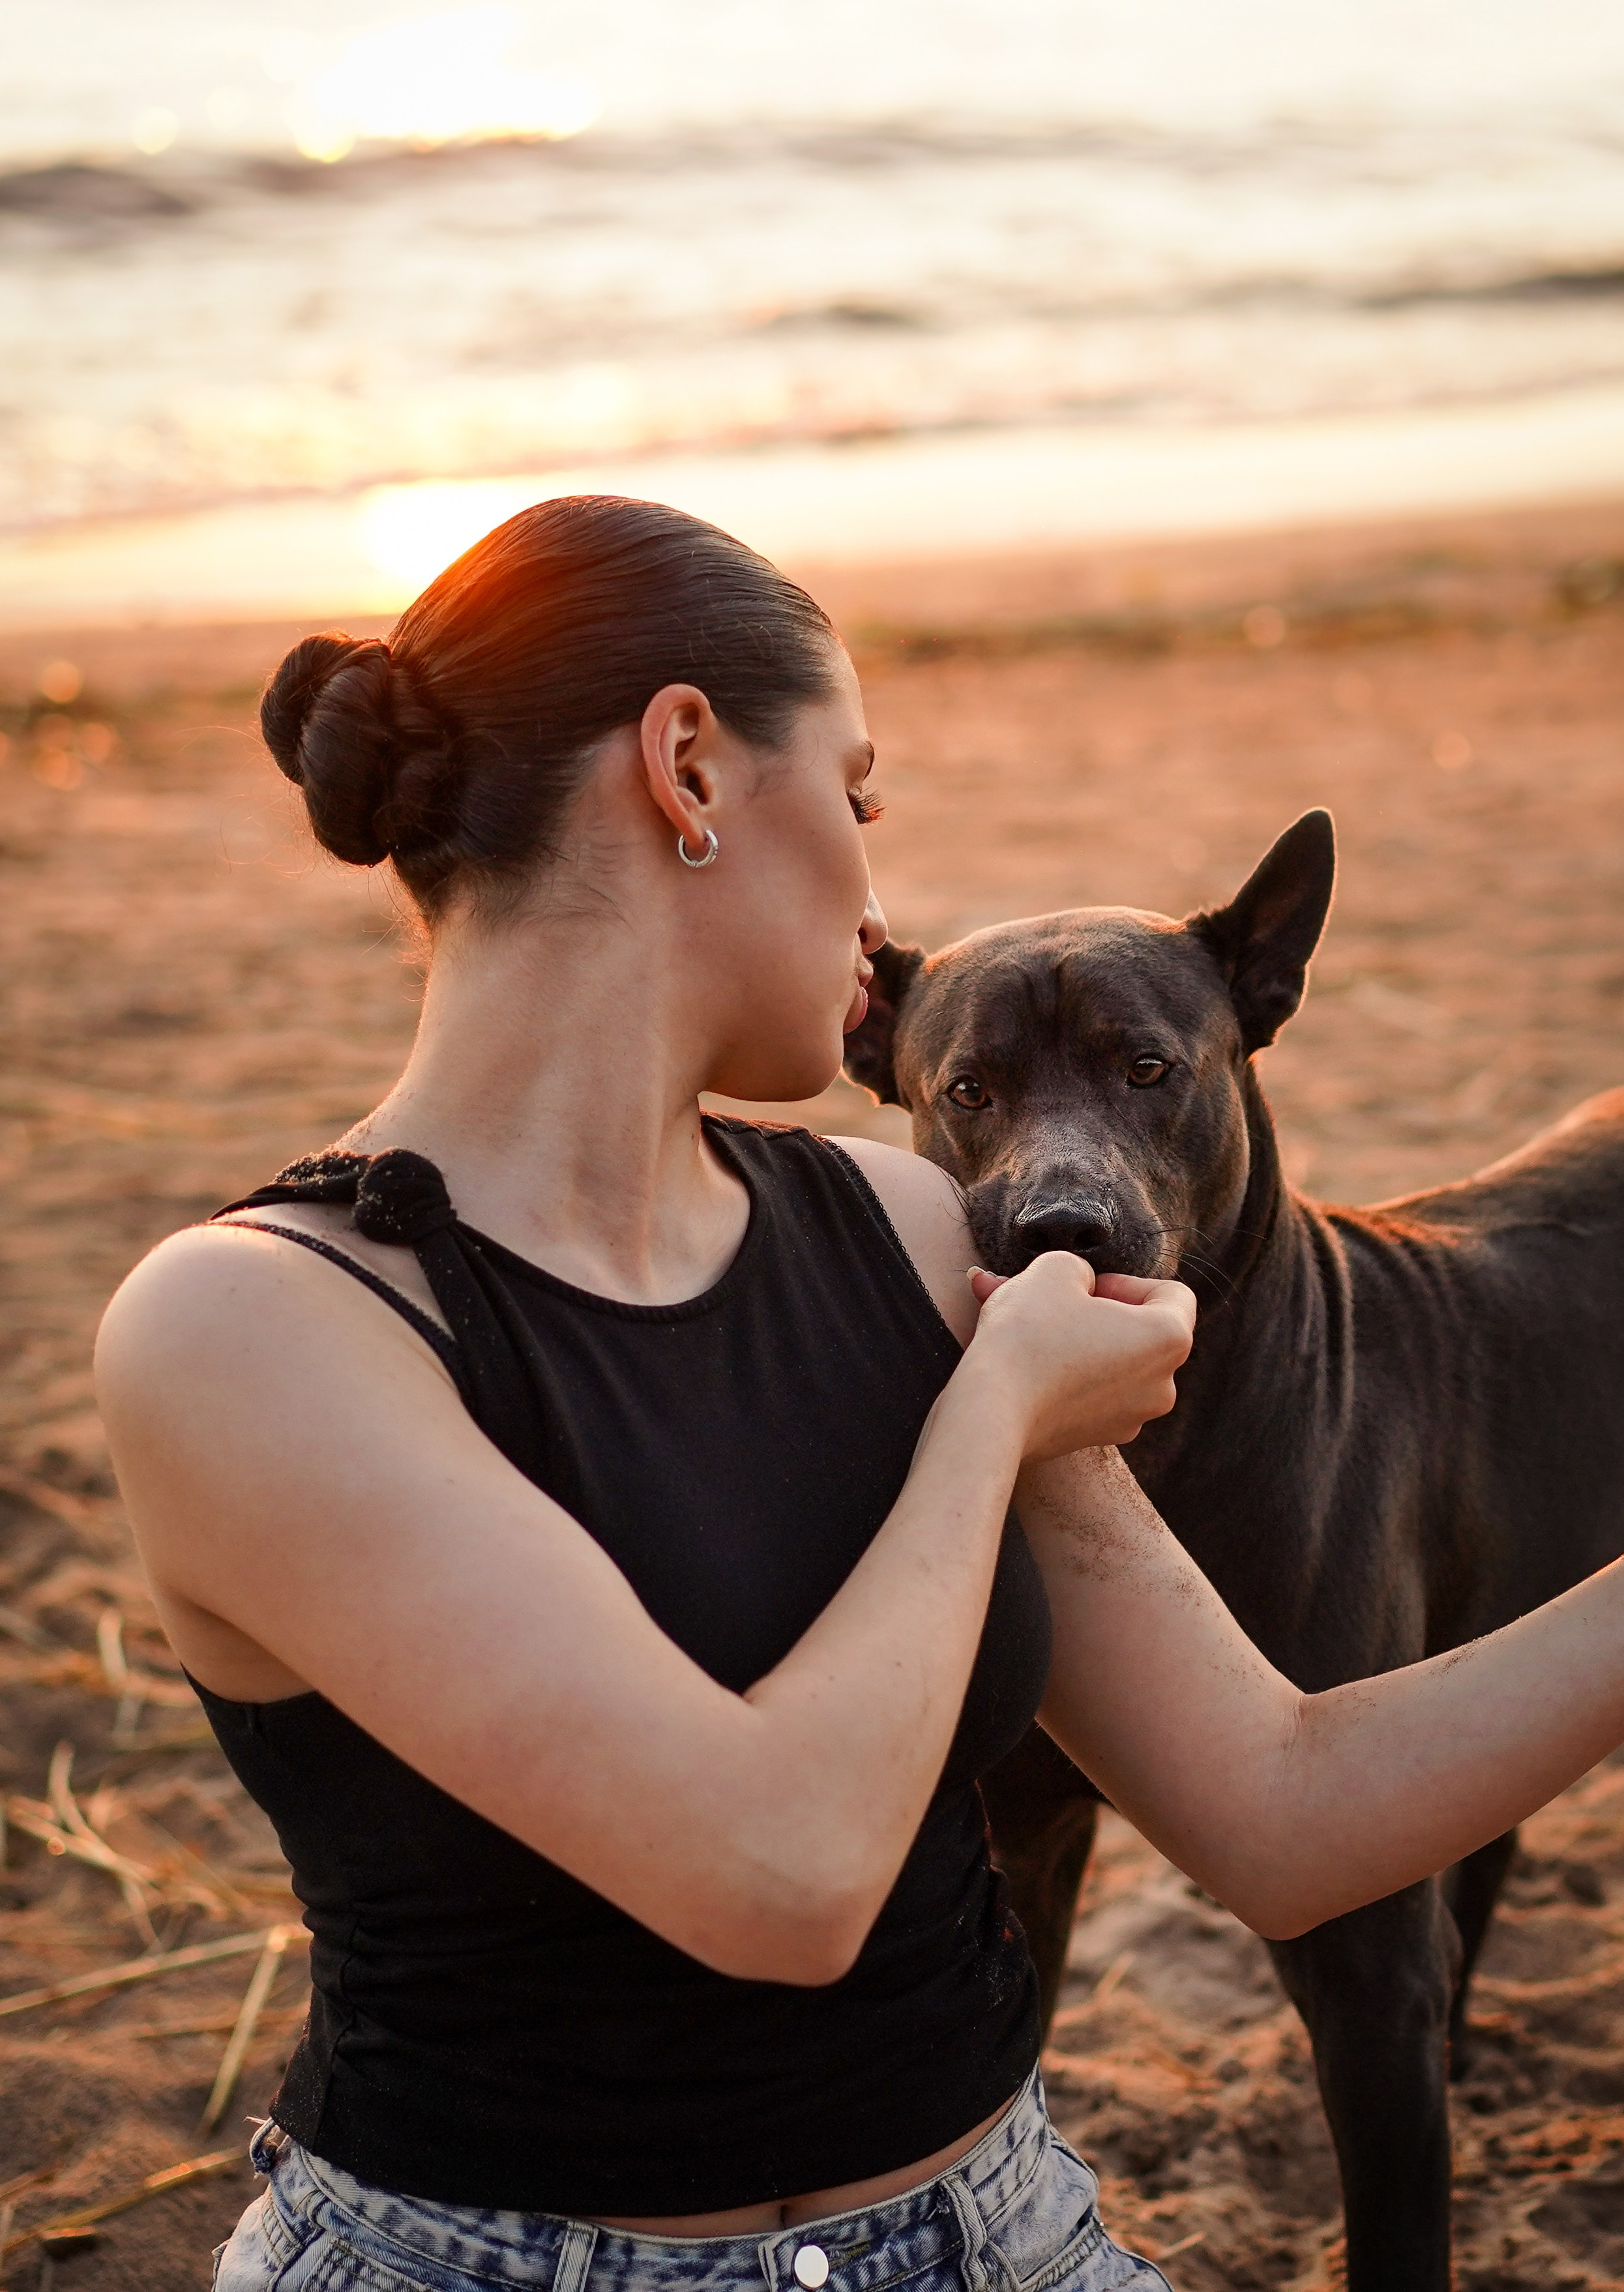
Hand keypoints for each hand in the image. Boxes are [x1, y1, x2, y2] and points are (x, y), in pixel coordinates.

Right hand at [965, 1256, 1195, 1457]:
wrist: (989, 1412)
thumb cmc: (1029, 1333)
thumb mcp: (1055, 1269)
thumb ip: (1080, 1268)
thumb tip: (1080, 1289)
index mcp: (1169, 1339)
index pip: (1171, 1293)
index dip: (1125, 1280)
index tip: (1084, 1287)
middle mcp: (1163, 1385)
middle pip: (1136, 1330)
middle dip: (1090, 1309)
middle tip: (1044, 1298)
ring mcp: (1131, 1417)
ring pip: (1105, 1360)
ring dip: (1068, 1336)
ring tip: (1016, 1318)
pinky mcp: (1096, 1437)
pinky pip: (1086, 1389)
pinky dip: (1060, 1369)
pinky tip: (1017, 1357)